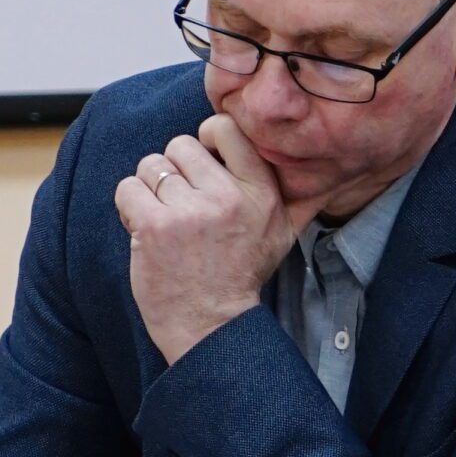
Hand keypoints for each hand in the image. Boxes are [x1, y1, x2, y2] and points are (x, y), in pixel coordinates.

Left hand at [114, 114, 298, 362]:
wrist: (212, 327)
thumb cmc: (243, 278)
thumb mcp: (283, 235)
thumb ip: (299, 201)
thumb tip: (327, 174)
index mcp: (261, 193)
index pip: (225, 129)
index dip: (206, 139)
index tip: (202, 164)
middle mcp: (228, 198)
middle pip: (180, 145)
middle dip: (175, 171)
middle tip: (181, 202)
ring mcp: (190, 211)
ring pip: (151, 165)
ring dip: (150, 188)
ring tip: (163, 217)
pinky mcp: (155, 227)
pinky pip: (128, 188)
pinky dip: (129, 205)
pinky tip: (144, 228)